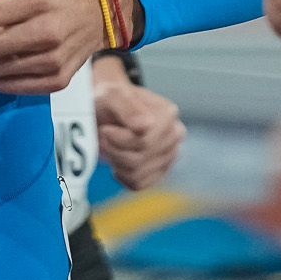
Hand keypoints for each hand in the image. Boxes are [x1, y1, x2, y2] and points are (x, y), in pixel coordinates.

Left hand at [94, 75, 184, 190]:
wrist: (105, 111)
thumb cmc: (108, 101)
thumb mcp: (111, 95)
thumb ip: (128, 107)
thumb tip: (146, 125)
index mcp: (168, 113)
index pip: (144, 141)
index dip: (119, 139)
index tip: (106, 129)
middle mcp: (174, 134)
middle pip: (140, 158)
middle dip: (115, 149)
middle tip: (105, 136)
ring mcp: (170, 155)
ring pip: (138, 174)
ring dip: (117, 161)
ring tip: (112, 146)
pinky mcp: (160, 171)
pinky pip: (138, 184)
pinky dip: (122, 174)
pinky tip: (118, 159)